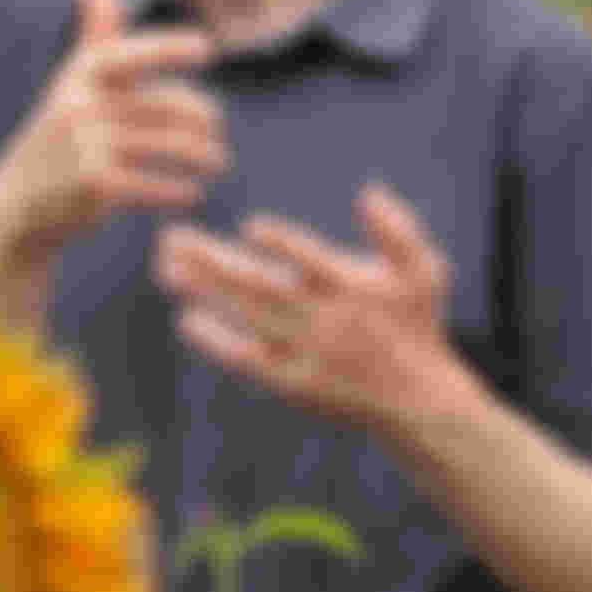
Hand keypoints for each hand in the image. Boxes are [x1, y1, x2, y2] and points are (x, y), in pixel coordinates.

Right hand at [0, 0, 225, 260]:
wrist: (18, 204)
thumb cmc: (58, 135)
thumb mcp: (71, 80)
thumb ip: (94, 32)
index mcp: (81, 74)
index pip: (131, 54)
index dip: (169, 48)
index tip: (207, 48)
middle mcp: (82, 104)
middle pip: (164, 105)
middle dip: (201, 118)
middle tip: (216, 131)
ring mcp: (88, 144)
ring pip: (167, 143)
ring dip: (202, 155)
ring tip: (217, 161)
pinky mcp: (95, 184)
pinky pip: (153, 183)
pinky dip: (178, 190)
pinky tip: (192, 193)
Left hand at [154, 186, 472, 434]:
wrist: (415, 400)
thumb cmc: (416, 324)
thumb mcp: (424, 272)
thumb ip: (398, 230)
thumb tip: (368, 191)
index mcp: (353, 289)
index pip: (315, 263)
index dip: (286, 245)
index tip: (252, 227)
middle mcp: (325, 322)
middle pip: (263, 288)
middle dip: (215, 263)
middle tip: (172, 238)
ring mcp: (306, 354)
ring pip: (247, 319)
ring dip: (206, 292)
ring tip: (166, 267)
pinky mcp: (292, 383)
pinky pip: (247, 360)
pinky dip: (216, 340)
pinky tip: (185, 317)